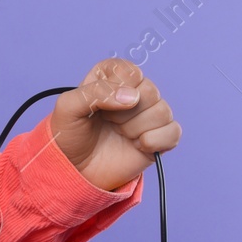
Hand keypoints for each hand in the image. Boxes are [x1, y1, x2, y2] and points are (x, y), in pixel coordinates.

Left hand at [48, 58, 179, 191]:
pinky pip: (173, 132)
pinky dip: (154, 141)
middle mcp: (134, 91)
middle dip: (125, 114)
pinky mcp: (160, 136)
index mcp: (112, 76)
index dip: (114, 92)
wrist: (75, 169)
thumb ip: (95, 92)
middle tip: (109, 123)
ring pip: (163, 111)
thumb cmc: (69, 134)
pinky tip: (137, 145)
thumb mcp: (68, 107)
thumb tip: (132, 97)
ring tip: (120, 134)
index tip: (99, 107)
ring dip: (136, 129)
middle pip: (150, 91)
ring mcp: (149, 114)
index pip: (130, 72)